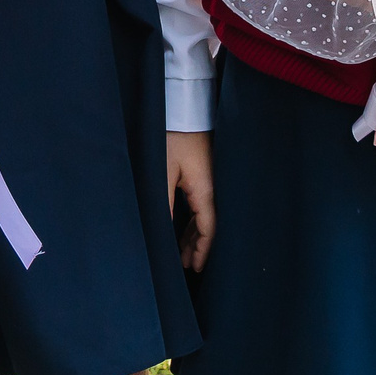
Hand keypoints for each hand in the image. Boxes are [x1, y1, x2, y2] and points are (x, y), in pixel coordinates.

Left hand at [165, 131, 215, 271]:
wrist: (186, 106)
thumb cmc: (173, 136)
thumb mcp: (163, 171)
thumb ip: (162, 204)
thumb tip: (160, 232)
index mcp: (206, 190)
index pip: (208, 229)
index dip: (202, 251)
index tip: (195, 268)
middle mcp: (214, 187)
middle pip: (209, 224)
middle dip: (198, 246)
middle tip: (186, 266)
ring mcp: (212, 179)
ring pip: (206, 214)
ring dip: (195, 233)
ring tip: (183, 252)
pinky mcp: (206, 172)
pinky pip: (203, 202)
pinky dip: (195, 218)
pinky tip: (185, 227)